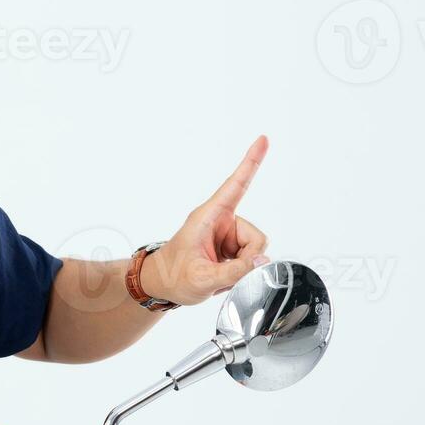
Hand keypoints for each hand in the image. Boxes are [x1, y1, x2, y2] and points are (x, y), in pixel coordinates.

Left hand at [140, 135, 270, 305]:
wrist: (161, 284)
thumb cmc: (173, 276)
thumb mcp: (203, 279)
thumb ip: (235, 271)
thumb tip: (262, 261)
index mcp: (208, 217)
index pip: (235, 186)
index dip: (251, 163)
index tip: (263, 140)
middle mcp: (220, 220)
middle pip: (256, 237)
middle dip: (248, 259)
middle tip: (224, 272)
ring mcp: (226, 233)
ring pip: (255, 249)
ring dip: (243, 265)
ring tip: (219, 272)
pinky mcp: (229, 244)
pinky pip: (250, 256)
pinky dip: (240, 268)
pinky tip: (222, 271)